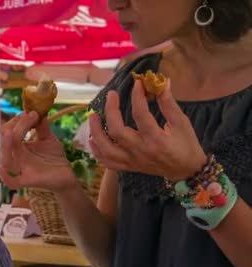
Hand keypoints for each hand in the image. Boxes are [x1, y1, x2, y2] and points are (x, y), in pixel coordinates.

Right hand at [0, 111, 76, 191]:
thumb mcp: (48, 138)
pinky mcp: (29, 181)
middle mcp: (16, 158)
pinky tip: (2, 170)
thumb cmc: (54, 158)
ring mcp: (21, 170)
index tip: (31, 113)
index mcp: (18, 147)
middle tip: (29, 116)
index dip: (16, 120)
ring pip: (6, 160)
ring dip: (6, 146)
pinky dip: (6, 178)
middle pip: (5, 142)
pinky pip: (13, 182)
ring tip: (11, 134)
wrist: (66, 175)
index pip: (7, 131)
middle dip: (15, 127)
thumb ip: (41, 126)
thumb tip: (37, 110)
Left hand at [89, 79, 205, 180]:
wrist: (186, 170)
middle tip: (111, 95)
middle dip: (111, 111)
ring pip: (106, 149)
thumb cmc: (186, 144)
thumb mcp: (181, 122)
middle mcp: (141, 152)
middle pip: (117, 131)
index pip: (141, 115)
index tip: (136, 84)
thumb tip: (161, 82)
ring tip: (93, 116)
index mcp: (157, 140)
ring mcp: (132, 161)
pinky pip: (107, 162)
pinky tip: (92, 138)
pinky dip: (96, 151)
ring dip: (96, 132)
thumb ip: (168, 103)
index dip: (137, 97)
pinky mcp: (128, 167)